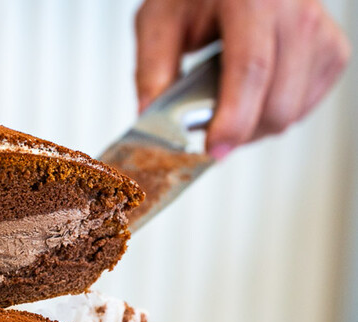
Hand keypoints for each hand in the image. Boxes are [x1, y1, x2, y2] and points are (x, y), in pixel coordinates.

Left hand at [135, 0, 349, 158]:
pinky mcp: (332, 48)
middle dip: (242, 132)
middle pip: (279, 100)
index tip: (213, 148)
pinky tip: (255, 97)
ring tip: (229, 108)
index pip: (251, 69)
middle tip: (211, 132)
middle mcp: (295, 10)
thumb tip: (148, 119)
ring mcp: (320, 30)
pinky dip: (277, 114)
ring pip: (294, 109)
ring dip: (257, 126)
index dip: (234, 119)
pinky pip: (308, 104)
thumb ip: (151, 70)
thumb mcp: (159, 21)